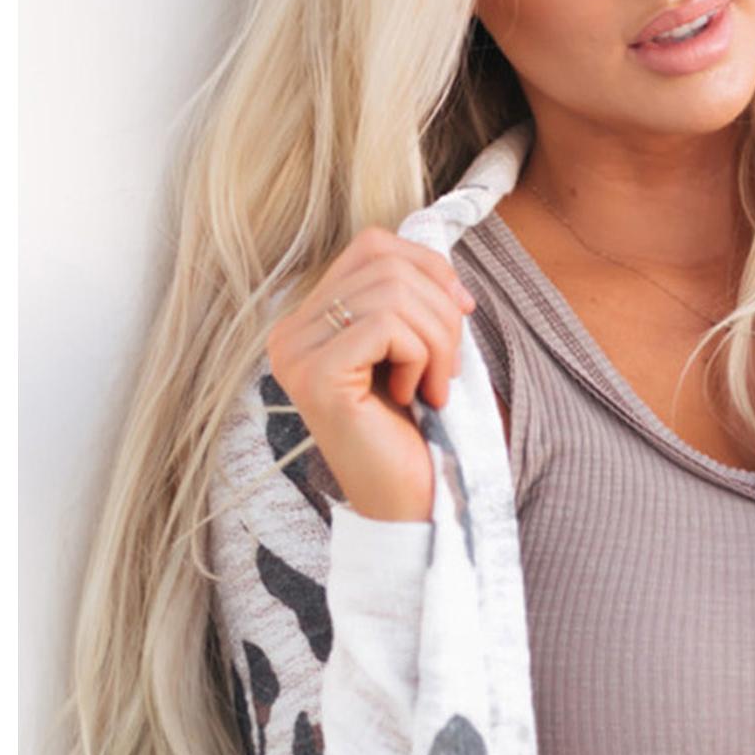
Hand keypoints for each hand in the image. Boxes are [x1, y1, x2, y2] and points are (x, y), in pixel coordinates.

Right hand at [264, 227, 476, 524]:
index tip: (462, 309)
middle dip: (440, 310)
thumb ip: (415, 301)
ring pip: (391, 291)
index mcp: (312, 321)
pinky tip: (416, 398)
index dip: (428, 266)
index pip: (372, 246)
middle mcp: (291, 333)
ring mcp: (297, 354)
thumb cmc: (421, 437)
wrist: (413, 508)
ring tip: (434, 390)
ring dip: (437, 340)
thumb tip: (440, 261)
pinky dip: (421, 358)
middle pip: (385, 262)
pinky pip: (385, 324)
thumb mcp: (419, 353)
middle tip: (449, 370)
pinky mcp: (317, 376)